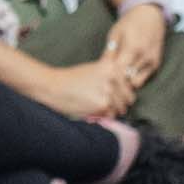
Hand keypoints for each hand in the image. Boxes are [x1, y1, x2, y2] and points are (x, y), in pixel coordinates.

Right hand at [7, 55, 134, 123]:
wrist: (53, 86)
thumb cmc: (72, 78)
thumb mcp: (94, 68)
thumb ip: (112, 75)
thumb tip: (129, 85)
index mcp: (113, 66)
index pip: (130, 85)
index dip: (123, 93)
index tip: (114, 95)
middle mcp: (113, 77)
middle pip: (129, 98)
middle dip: (120, 104)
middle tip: (105, 104)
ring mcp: (109, 91)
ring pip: (121, 109)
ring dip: (111, 111)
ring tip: (97, 107)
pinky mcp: (103, 104)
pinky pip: (111, 116)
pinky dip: (104, 117)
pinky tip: (92, 110)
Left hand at [100, 0, 171, 81]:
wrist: (150, 15)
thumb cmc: (129, 23)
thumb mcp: (115, 34)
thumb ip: (109, 52)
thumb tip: (100, 69)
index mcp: (133, 48)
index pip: (119, 72)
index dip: (110, 78)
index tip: (103, 78)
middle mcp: (145, 56)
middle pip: (128, 80)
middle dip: (118, 82)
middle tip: (109, 79)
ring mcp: (152, 61)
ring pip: (136, 83)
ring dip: (127, 82)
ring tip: (118, 75)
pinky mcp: (156, 64)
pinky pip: (144, 79)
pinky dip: (135, 78)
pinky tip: (128, 72)